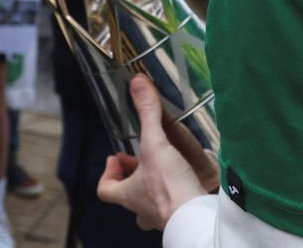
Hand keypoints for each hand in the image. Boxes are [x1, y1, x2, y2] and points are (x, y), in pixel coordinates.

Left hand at [96, 75, 209, 230]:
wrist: (197, 218)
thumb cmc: (169, 188)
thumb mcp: (155, 144)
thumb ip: (148, 114)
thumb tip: (138, 83)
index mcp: (128, 195)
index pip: (105, 190)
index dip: (107, 173)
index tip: (116, 156)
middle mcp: (142, 209)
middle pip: (129, 195)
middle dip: (134, 176)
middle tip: (143, 158)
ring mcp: (161, 216)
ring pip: (150, 204)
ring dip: (154, 187)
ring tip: (166, 167)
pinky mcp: (181, 216)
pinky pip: (174, 207)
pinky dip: (178, 194)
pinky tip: (187, 181)